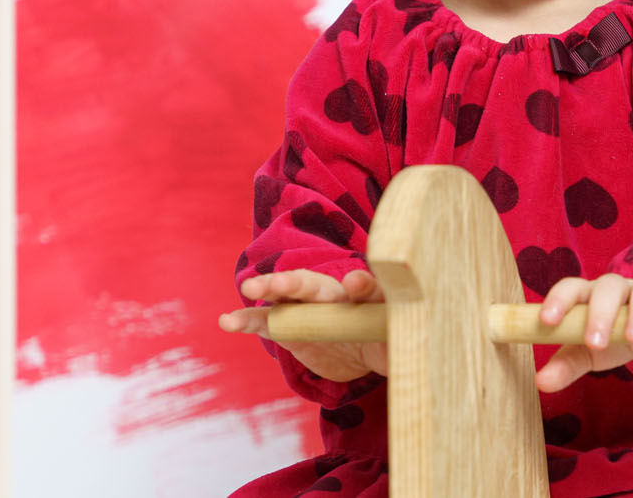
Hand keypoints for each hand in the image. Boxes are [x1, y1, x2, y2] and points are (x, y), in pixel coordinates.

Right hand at [230, 268, 388, 382]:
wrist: (361, 348)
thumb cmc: (383, 341)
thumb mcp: (394, 345)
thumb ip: (396, 343)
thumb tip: (405, 350)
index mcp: (364, 299)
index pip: (366, 288)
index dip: (362, 286)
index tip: (356, 283)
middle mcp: (332, 296)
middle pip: (314, 283)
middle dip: (297, 281)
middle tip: (281, 282)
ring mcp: (306, 309)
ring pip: (285, 295)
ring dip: (268, 289)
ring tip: (249, 288)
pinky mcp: (287, 328)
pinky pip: (265, 322)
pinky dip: (246, 321)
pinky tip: (228, 321)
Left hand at [534, 273, 632, 392]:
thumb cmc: (612, 335)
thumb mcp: (588, 352)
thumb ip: (566, 364)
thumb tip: (540, 382)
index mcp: (593, 294)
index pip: (573, 286)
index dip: (559, 299)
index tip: (548, 320)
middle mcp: (622, 289)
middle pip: (611, 286)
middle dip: (602, 312)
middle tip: (595, 342)